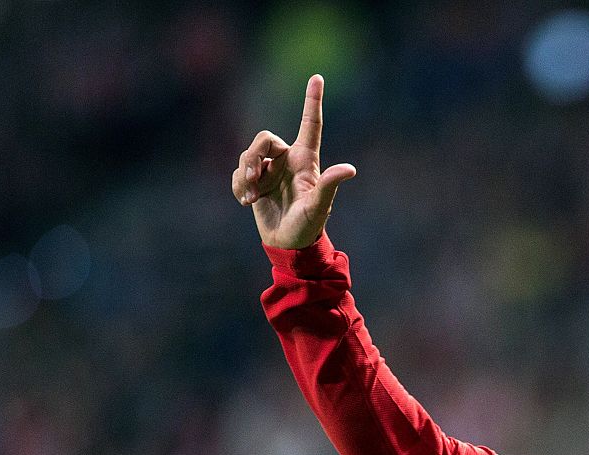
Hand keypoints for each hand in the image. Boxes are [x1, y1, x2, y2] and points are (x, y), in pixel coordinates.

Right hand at [231, 75, 356, 248]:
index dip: (312, 101)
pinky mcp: (254, 181)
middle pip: (264, 139)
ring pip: (247, 156)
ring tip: (250, 198)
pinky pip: (238, 173)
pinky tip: (246, 202)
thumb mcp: (319, 206)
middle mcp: (287, 160)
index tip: (317, 77)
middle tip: (253, 178)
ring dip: (244, 176)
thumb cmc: (308, 226)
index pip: (310, 125)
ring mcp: (269, 170)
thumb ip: (329, 185)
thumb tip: (349, 169)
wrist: (288, 243)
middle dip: (253, 156)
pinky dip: (238, 186)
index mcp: (305, 160)